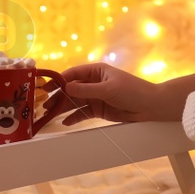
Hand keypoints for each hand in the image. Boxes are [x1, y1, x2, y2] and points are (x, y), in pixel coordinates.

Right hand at [40, 63, 194, 124]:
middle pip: (71, 89)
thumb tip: (66, 88)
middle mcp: (93, 82)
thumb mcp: (108, 89)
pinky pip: (82, 113)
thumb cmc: (132, 91)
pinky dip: (74, 117)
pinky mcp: (99, 109)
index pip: (73, 74)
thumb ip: (86, 90)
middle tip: (44, 106)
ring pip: (75, 102)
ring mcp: (95, 96)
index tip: (46, 88)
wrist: (150, 106)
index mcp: (96, 71)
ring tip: (49, 115)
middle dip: (58, 97)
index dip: (59, 80)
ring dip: (63, 108)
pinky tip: (65, 122)